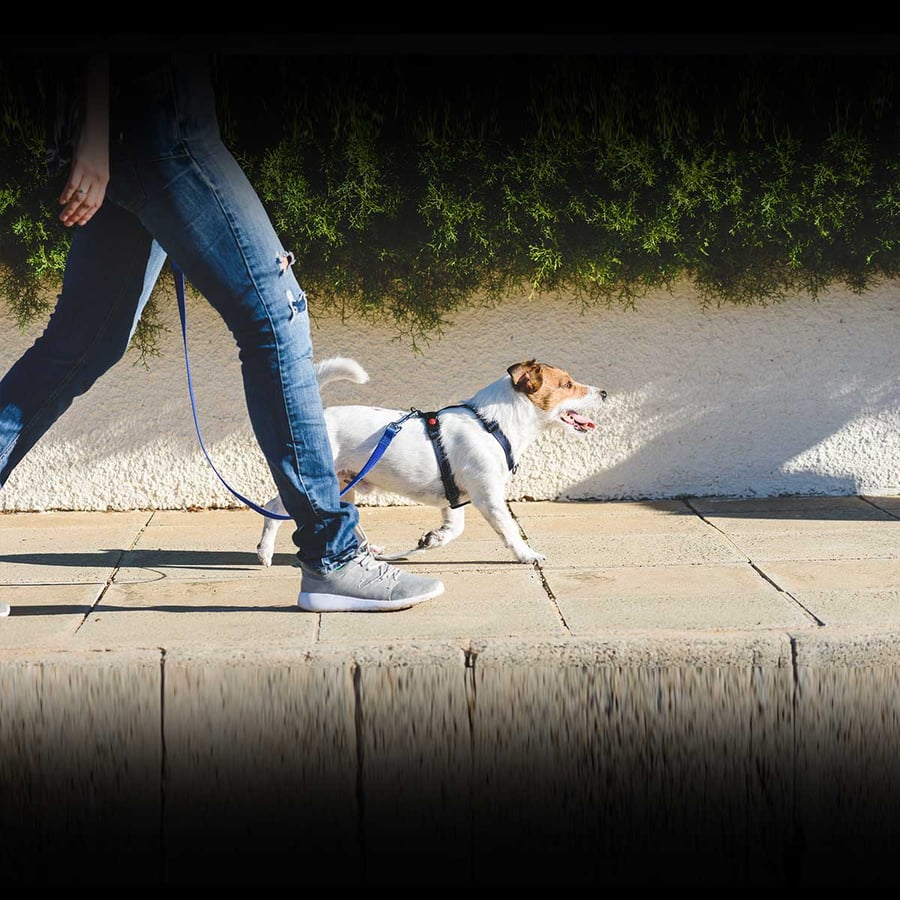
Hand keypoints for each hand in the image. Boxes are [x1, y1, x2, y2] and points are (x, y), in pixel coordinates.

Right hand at [59, 55, 108, 227]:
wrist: (97, 128)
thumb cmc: (96, 146)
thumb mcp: (98, 165)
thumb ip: (93, 178)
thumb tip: (84, 190)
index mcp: (104, 181)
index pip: (97, 204)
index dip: (89, 215)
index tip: (81, 223)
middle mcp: (99, 179)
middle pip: (88, 203)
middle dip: (78, 216)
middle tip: (68, 224)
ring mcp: (89, 173)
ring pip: (80, 197)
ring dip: (71, 209)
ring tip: (63, 218)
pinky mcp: (80, 165)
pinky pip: (73, 184)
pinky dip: (67, 194)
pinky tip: (61, 202)